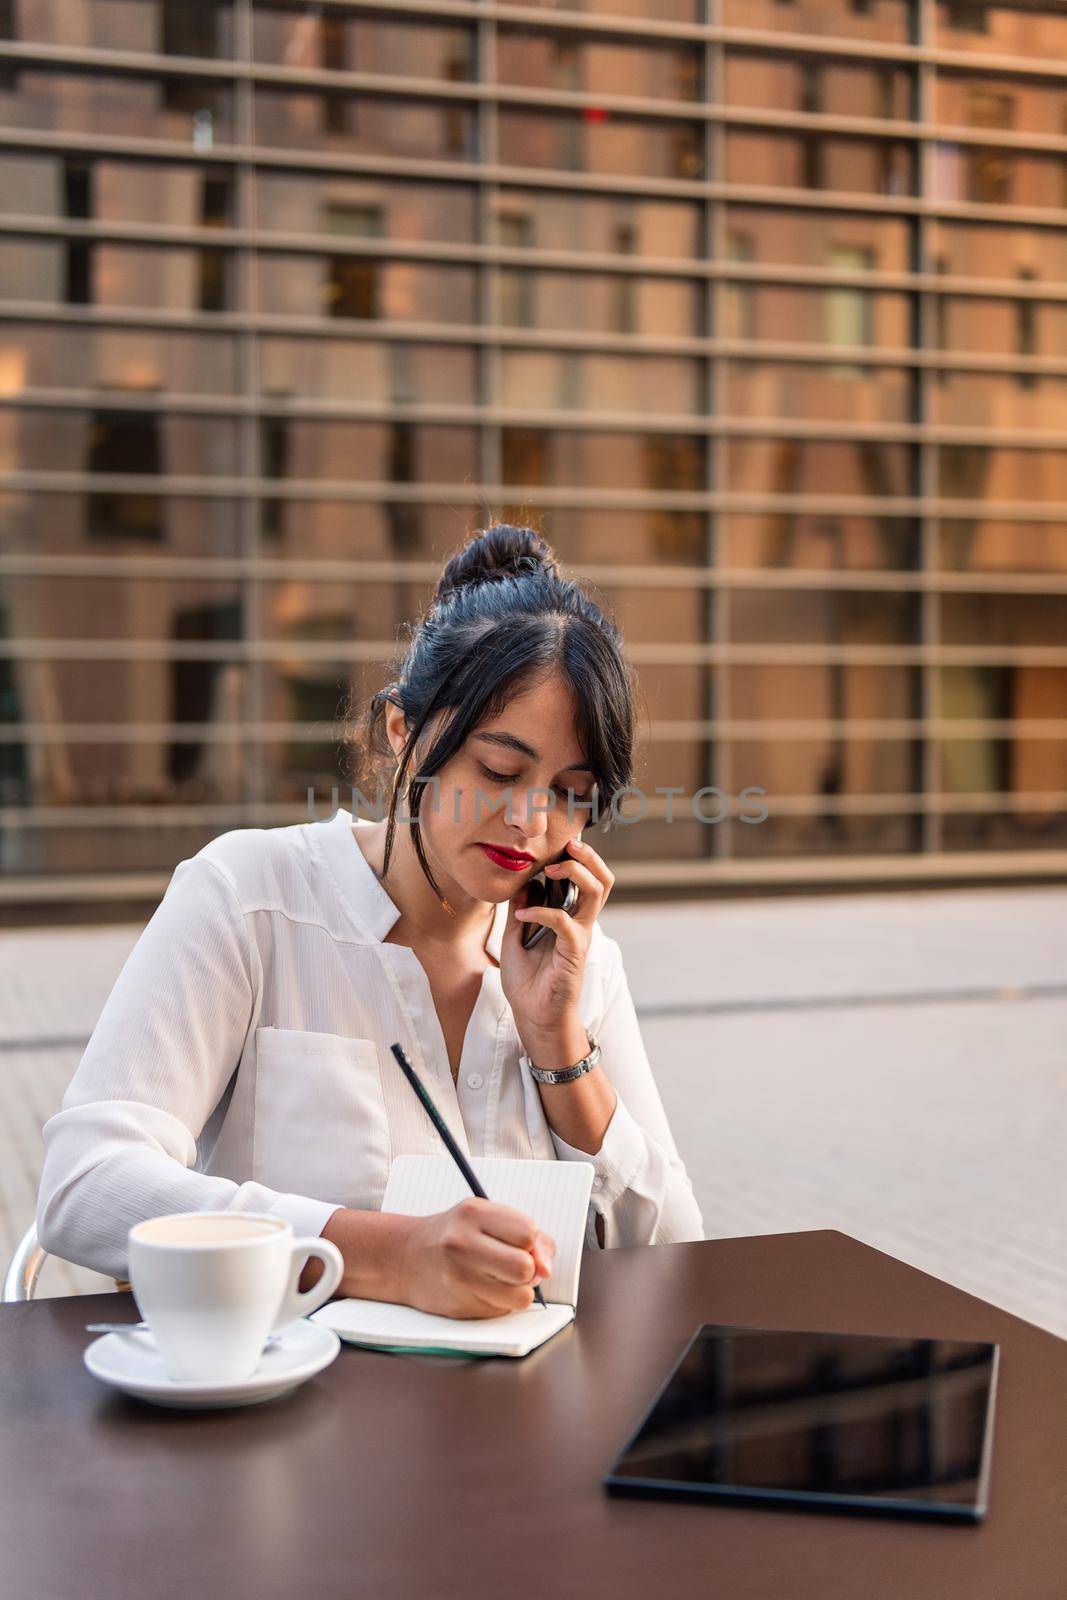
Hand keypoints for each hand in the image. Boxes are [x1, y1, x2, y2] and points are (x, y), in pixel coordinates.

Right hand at [395, 1198, 556, 1319]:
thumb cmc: (455, 1234)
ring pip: (520, 1296)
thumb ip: (526, 1236)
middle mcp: (462, 1245)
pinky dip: (501, 1302)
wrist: (406, 1258)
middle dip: (527, 1269)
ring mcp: (459, 1279)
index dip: (531, 1242)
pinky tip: (483, 1288)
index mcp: (473, 1214)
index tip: (520, 1242)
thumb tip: (546, 1268)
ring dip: (518, 1290)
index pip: (528, 1233)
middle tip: (512, 1263)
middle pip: (524, 1267)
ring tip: (500, 1278)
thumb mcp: (486, 1217)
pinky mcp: (459, 1308)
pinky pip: (504, 1311)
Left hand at [500, 835, 615, 1047]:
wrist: (533, 1016)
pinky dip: (541, 912)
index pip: (585, 878)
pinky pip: (564, 921)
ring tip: (548, 869)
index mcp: (570, 916)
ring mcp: (580, 935)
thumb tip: (520, 881)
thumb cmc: (528, 980)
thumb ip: (520, 908)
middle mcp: (581, 922)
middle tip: (567, 844)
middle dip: (588, 855)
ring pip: (596, 891)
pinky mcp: (575, 951)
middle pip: (603, 878)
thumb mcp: (515, 937)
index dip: (578, 856)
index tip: (559, 839)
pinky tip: (521, 916)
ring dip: (574, 872)